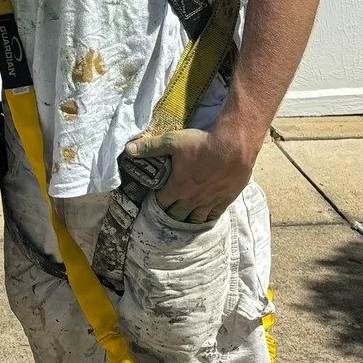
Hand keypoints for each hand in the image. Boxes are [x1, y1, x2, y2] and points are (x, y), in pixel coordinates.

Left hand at [124, 122, 257, 225]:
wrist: (233, 146)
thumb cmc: (201, 143)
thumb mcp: (172, 141)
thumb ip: (150, 147)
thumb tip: (128, 149)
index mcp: (178, 187)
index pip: (161, 204)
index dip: (155, 204)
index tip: (151, 202)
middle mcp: (192, 199)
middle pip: (177, 216)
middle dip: (168, 215)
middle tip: (164, 213)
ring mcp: (209, 202)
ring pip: (195, 220)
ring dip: (186, 221)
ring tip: (181, 220)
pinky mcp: (224, 201)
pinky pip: (213, 217)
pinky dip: (205, 220)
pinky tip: (202, 219)